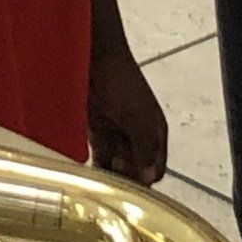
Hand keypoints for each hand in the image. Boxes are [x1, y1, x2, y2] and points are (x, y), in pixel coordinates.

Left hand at [88, 45, 167, 186]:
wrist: (93, 56)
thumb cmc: (120, 78)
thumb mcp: (137, 115)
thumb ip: (144, 145)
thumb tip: (149, 175)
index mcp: (155, 133)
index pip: (154, 169)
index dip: (143, 179)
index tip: (129, 185)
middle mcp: (138, 137)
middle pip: (135, 172)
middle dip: (125, 180)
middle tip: (110, 184)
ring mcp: (117, 136)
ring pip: (116, 168)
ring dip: (109, 177)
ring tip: (97, 185)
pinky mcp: (97, 133)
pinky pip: (98, 159)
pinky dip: (95, 169)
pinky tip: (87, 176)